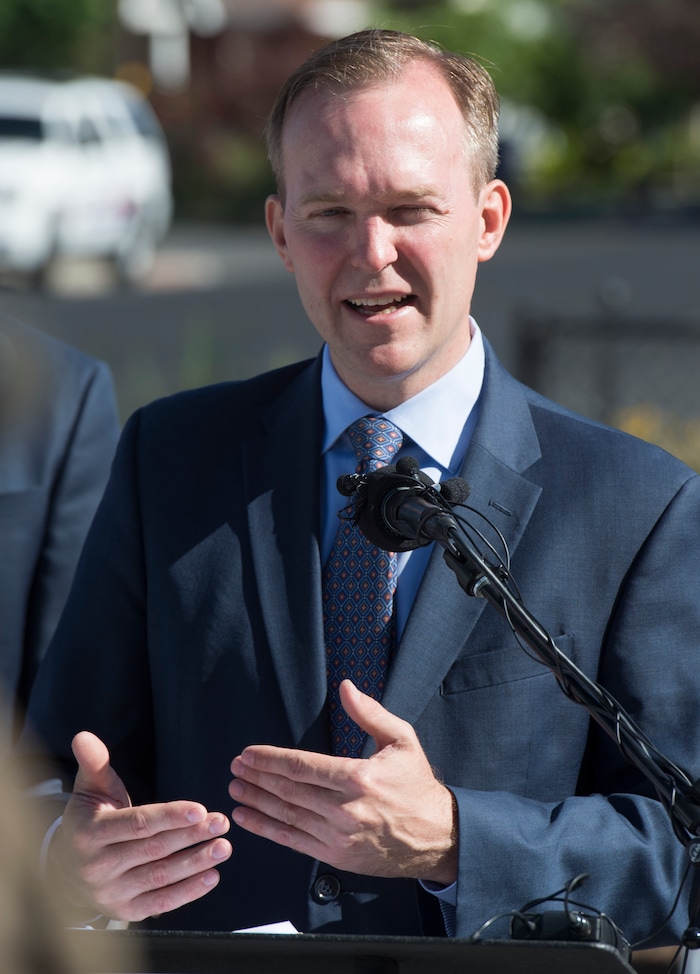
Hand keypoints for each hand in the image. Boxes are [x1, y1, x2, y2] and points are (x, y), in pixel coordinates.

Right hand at [49, 732, 232, 921]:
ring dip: (196, 862)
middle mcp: (98, 866)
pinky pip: (161, 903)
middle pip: (154, 849)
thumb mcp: (89, 790)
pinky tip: (212, 875)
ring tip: (224, 847)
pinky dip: (188, 891)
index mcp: (90, 833)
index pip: (137, 824)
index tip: (200, 809)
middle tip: (222, 822)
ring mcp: (111, 892)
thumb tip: (84, 736)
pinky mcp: (125, 911)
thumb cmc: (89, 820)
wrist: (66, 870)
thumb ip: (94, 763)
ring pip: (161, 876)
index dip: (170, 817)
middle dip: (191, 836)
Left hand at [229, 681, 456, 883]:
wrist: (437, 837)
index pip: (302, 766)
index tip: (248, 753)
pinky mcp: (336, 856)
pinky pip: (293, 841)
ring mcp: (338, 836)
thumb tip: (346, 687)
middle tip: (235, 767)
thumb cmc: (417, 785)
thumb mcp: (402, 740)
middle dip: (257, 777)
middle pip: (289, 790)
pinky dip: (267, 829)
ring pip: (286, 815)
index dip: (270, 760)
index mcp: (358, 777)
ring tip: (235, 790)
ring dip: (256, 801)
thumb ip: (370, 713)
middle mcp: (345, 809)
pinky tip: (248, 818)